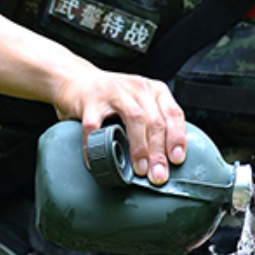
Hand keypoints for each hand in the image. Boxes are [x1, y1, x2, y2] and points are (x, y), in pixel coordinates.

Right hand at [53, 66, 187, 184]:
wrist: (77, 80)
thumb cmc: (113, 99)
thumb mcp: (140, 104)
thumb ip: (155, 123)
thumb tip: (168, 159)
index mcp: (154, 90)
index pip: (173, 113)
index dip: (177, 137)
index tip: (176, 159)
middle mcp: (137, 88)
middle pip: (155, 121)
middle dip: (159, 152)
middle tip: (158, 174)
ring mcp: (113, 92)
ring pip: (134, 119)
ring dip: (139, 148)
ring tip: (140, 169)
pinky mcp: (90, 101)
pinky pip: (95, 126)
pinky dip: (97, 146)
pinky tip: (98, 162)